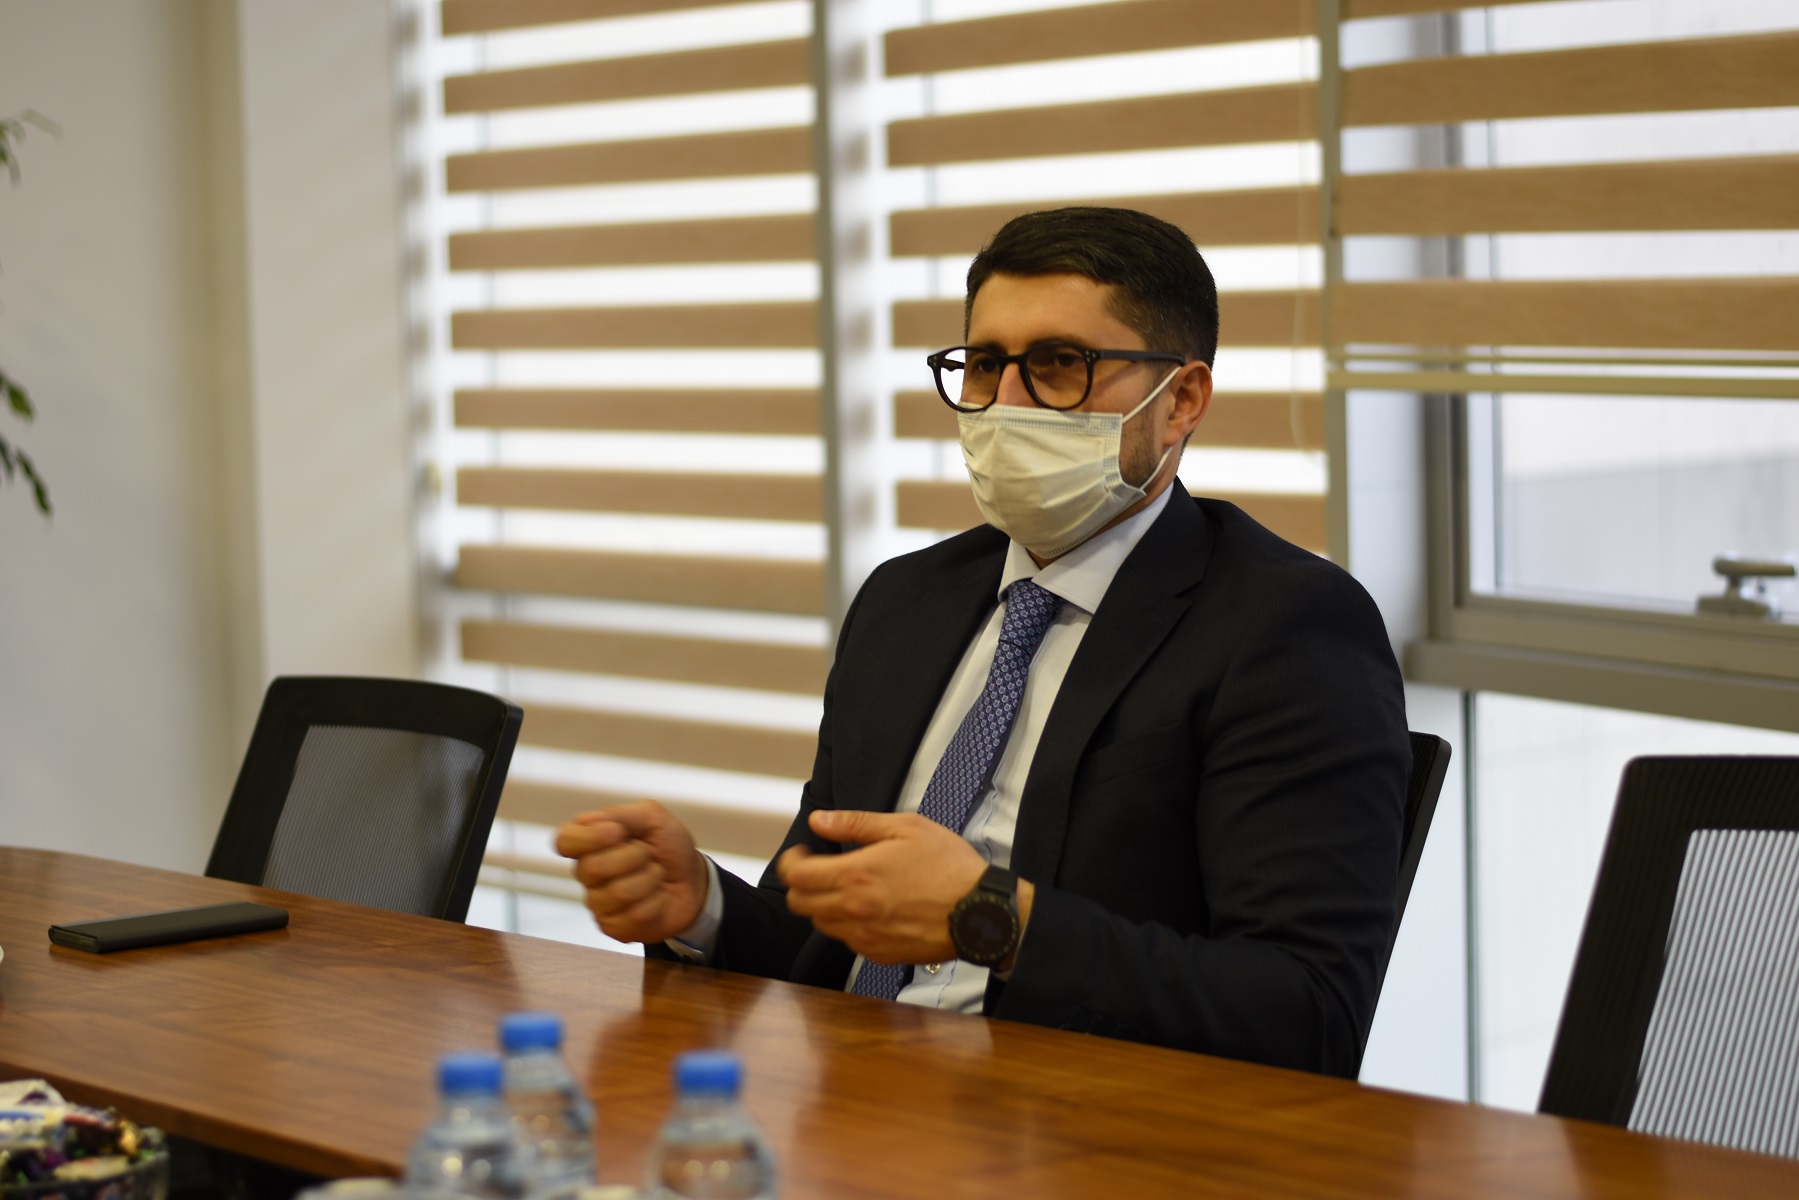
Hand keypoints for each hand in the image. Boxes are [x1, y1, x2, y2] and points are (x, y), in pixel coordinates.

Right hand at [554, 802, 707, 943]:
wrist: (694, 881)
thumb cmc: (669, 847)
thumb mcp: (653, 818)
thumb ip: (621, 815)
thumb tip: (588, 821)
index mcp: (589, 842)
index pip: (564, 841)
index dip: (588, 838)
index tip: (617, 832)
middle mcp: (587, 873)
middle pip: (592, 867)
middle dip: (634, 856)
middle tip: (649, 855)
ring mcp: (598, 903)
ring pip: (618, 893)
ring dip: (650, 879)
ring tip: (656, 876)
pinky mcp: (613, 927)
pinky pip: (635, 915)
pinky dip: (657, 902)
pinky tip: (657, 898)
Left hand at [777, 810, 988, 964]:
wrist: (980, 911)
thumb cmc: (948, 865)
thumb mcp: (905, 827)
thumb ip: (855, 823)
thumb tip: (818, 821)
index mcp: (856, 875)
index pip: (797, 876)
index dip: (790, 862)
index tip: (802, 853)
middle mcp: (853, 910)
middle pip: (800, 904)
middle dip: (801, 884)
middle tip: (819, 869)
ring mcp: (865, 936)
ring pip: (821, 924)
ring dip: (823, 905)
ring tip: (847, 888)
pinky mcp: (879, 954)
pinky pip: (847, 941)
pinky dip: (847, 924)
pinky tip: (869, 909)